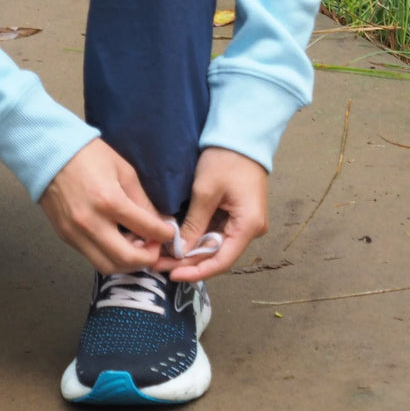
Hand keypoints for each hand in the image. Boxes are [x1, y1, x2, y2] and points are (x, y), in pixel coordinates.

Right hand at [39, 139, 176, 274]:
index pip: (147, 230)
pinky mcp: (65, 236)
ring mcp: (75, 233)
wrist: (48, 151)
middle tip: (154, 247)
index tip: (168, 233)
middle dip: (148, 258)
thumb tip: (159, 222)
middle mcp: (91, 223)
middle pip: (128, 259)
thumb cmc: (88, 155)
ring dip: (126, 263)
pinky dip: (108, 255)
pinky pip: (91, 256)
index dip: (164, 235)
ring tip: (134, 248)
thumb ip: (142, 199)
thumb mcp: (123, 170)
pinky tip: (115, 242)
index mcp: (109, 201)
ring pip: (107, 266)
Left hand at [162, 147, 268, 281]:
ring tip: (163, 256)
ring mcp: (244, 222)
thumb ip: (194, 223)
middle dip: (189, 262)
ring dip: (191, 251)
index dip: (197, 271)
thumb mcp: (205, 191)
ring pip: (215, 246)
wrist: (240, 135)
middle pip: (218, 255)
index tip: (172, 275)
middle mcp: (250, 229)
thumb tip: (180, 251)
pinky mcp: (236, 214)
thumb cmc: (225, 159)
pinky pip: (216, 233)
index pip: (222, 261)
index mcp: (248, 226)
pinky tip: (177, 241)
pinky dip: (197, 238)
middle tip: (159, 264)